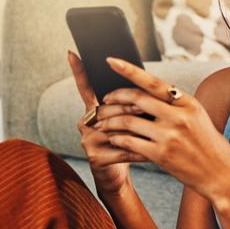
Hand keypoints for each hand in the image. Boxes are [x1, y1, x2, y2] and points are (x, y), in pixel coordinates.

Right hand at [68, 51, 148, 195]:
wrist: (118, 177)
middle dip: (132, 107)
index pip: (86, 87)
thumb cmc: (129, 143)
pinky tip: (154, 152)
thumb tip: (148, 83)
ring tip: (156, 129)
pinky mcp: (96, 157)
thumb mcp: (131, 121)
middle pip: (109, 107)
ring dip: (138, 127)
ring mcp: (88, 139)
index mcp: (94, 110)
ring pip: (116, 126)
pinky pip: (123, 148)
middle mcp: (86, 122)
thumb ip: (133, 104)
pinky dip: (141, 149)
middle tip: (150, 108)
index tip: (72, 51)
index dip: (78, 70)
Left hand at [95, 57, 229, 199]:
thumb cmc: (208, 144)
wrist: (220, 173)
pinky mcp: (160, 155)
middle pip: (136, 99)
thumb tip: (148, 92)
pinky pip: (129, 142)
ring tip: (102, 123)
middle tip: (104, 101)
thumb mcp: (197, 117)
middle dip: (114, 97)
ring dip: (110, 121)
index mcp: (188, 103)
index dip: (130, 70)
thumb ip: (175, 105)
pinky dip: (117, 139)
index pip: (153, 82)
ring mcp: (169, 136)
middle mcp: (179, 116)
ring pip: (128, 121)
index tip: (112, 61)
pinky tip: (113, 139)